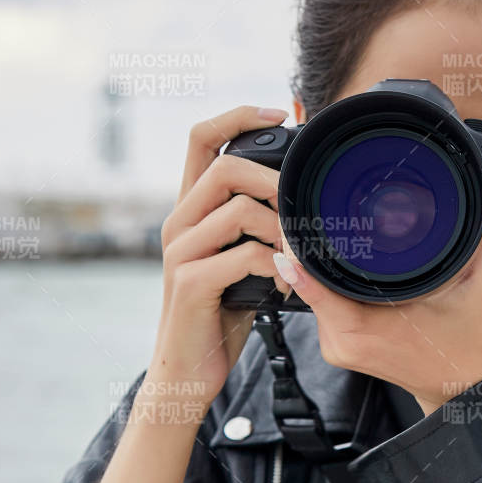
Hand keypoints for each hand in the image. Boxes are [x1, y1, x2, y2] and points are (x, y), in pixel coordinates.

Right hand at [149, 104, 292, 406]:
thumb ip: (256, 226)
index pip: (201, 137)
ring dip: (281, 230)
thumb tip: (303, 198)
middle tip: (301, 208)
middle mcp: (178, 222)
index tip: (280, 112)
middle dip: (274, 180)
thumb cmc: (220, 313)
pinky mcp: (189, 283)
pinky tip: (285, 286)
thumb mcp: (238, 259)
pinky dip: (276, 267)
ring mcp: (180, 251)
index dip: (239, 116)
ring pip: (238, 211)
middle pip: (225, 168)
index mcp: (189, 209)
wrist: (187, 369)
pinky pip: (244, 256)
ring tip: (296, 255)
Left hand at [272, 166, 481, 415]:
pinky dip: (330, 282)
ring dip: (321, 262)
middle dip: (314, 242)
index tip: (302, 211)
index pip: (309, 275)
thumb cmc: (471, 345)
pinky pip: (323, 304)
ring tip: (337, 233)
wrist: (466, 388)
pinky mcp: (341, 347)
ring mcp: (337, 346)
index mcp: (361, 326)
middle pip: (306, 278)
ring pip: (313, 290)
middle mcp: (341, 340)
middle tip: (323, 207)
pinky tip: (347, 266)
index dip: (302, 240)